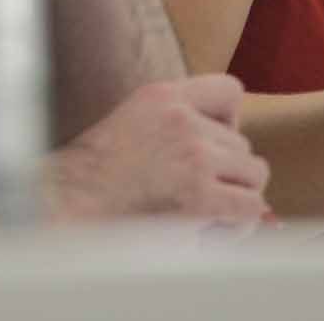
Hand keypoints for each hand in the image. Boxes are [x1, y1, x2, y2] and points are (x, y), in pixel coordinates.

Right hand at [43, 74, 270, 224]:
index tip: (210, 147)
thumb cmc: (98, 179)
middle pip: (243, 143)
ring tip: (199, 214)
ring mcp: (193, 156)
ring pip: (254, 174)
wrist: (69, 210)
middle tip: (191, 195)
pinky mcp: (199, 197)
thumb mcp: (136, 123)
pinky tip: (207, 232)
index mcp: (163, 96)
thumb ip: (181, 122)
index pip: (230, 91)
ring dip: (234, 198)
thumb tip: (244, 153)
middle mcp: (182, 119)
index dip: (230, 122)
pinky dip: (237, 225)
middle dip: (225, 172)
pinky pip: (250, 207)